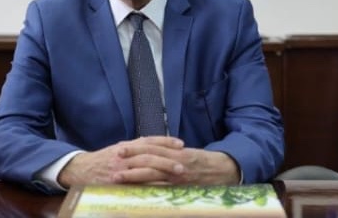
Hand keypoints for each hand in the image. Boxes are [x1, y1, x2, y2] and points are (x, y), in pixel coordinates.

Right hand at [58, 136, 184, 187]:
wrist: (81, 170)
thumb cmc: (102, 160)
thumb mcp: (118, 149)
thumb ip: (134, 146)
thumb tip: (150, 142)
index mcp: (126, 146)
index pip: (149, 141)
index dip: (165, 141)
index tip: (181, 143)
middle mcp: (125, 155)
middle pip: (150, 154)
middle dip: (168, 158)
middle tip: (184, 162)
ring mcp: (121, 169)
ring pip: (145, 167)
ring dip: (163, 170)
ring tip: (178, 173)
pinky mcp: (117, 182)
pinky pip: (136, 183)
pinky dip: (149, 185)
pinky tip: (161, 187)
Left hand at [113, 146, 239, 185]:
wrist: (224, 172)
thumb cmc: (203, 162)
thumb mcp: (186, 153)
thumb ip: (169, 153)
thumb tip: (151, 152)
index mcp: (176, 151)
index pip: (151, 147)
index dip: (135, 147)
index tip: (120, 147)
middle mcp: (176, 162)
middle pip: (149, 159)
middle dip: (130, 159)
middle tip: (113, 159)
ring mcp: (178, 176)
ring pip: (152, 175)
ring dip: (133, 176)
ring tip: (118, 176)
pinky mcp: (180, 188)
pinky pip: (162, 189)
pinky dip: (148, 189)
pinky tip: (135, 191)